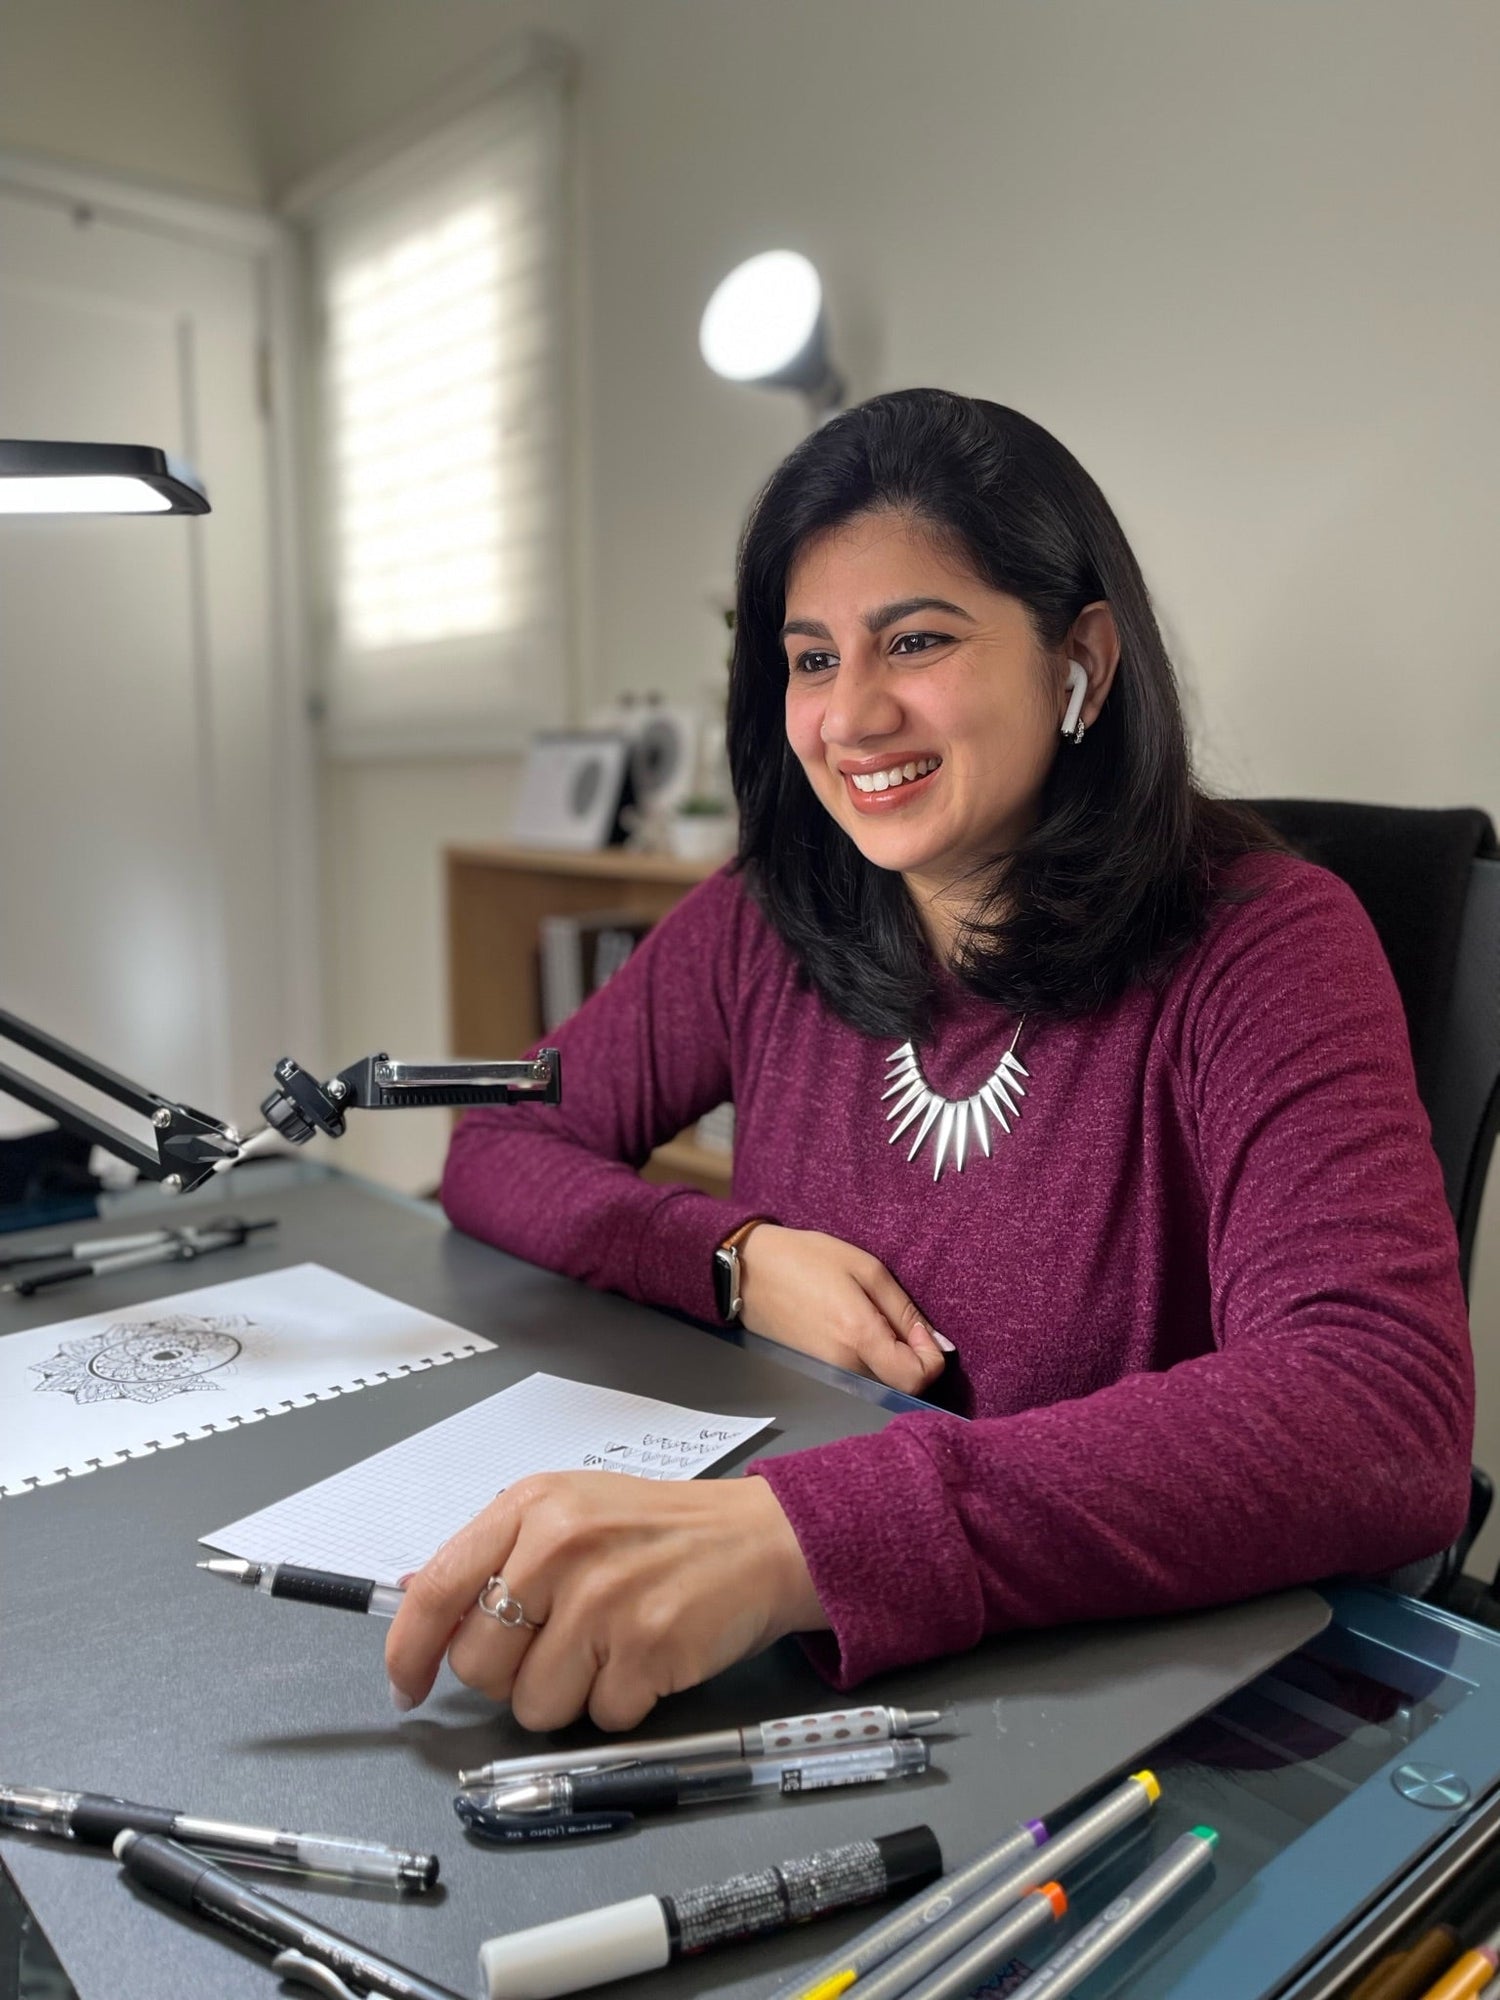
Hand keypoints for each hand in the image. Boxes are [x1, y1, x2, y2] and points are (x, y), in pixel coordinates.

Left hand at [385, 1471, 826, 1730]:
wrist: (761, 1539)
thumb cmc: (659, 1531)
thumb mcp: (570, 1513)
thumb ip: (498, 1555)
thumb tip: (416, 1602)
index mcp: (532, 1506)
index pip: (437, 1589)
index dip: (409, 1651)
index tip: (406, 1687)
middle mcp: (559, 1547)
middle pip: (478, 1664)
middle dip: (509, 1676)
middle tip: (558, 1647)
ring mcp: (603, 1599)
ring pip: (533, 1705)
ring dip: (568, 1696)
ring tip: (609, 1648)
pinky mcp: (646, 1648)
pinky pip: (598, 1718)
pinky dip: (621, 1704)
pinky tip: (647, 1659)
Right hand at [738, 1225, 949, 1394]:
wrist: (749, 1270)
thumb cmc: (806, 1259)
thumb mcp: (866, 1269)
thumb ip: (905, 1310)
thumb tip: (938, 1344)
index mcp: (858, 1336)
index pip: (915, 1379)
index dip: (931, 1359)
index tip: (923, 1332)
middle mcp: (843, 1366)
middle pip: (900, 1385)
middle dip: (911, 1358)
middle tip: (897, 1320)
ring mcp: (827, 1374)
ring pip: (879, 1382)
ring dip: (889, 1357)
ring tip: (868, 1317)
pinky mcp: (816, 1374)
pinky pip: (857, 1377)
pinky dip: (867, 1358)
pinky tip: (850, 1327)